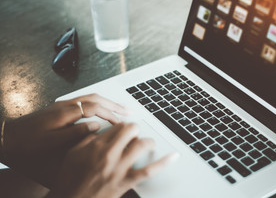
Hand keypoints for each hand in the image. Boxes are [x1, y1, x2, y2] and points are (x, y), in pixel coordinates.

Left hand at [2, 94, 127, 187]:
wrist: (10, 135)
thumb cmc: (29, 141)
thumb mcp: (52, 141)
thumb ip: (76, 132)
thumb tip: (96, 126)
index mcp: (66, 112)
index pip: (95, 108)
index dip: (111, 114)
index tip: (121, 122)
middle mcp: (66, 104)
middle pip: (96, 98)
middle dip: (114, 104)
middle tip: (128, 110)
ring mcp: (63, 104)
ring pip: (91, 97)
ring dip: (107, 101)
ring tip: (119, 108)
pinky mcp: (61, 107)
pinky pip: (85, 99)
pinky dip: (98, 102)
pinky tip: (101, 108)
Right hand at [48, 123, 177, 197]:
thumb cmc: (69, 180)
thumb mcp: (72, 154)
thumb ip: (87, 139)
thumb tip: (99, 129)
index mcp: (96, 145)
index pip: (117, 126)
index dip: (122, 126)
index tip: (123, 129)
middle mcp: (109, 154)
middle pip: (131, 130)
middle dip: (135, 130)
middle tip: (134, 134)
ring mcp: (119, 168)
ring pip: (141, 145)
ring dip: (147, 142)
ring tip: (148, 143)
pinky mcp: (126, 182)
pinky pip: (148, 171)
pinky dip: (163, 163)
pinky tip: (173, 156)